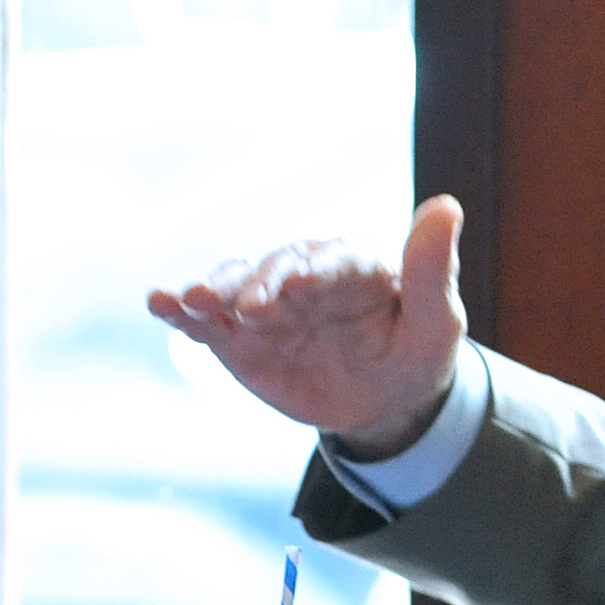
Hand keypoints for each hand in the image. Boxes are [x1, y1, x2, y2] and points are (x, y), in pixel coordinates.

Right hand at [147, 195, 466, 454]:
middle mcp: (304, 271)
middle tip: (251, 308)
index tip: (303, 284)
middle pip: (276, 268)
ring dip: (212, 290)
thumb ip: (432, 270)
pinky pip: (206, 319)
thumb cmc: (414, 353)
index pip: (335, 261)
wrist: (378, 399)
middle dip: (260, 285)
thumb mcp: (436, 323)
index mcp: (355, 263)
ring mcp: (266, 300)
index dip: (319, 270)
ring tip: (190, 301)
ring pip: (234, 285)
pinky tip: (158, 304)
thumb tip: (446, 205)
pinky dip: (181, 310)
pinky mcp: (237, 333)